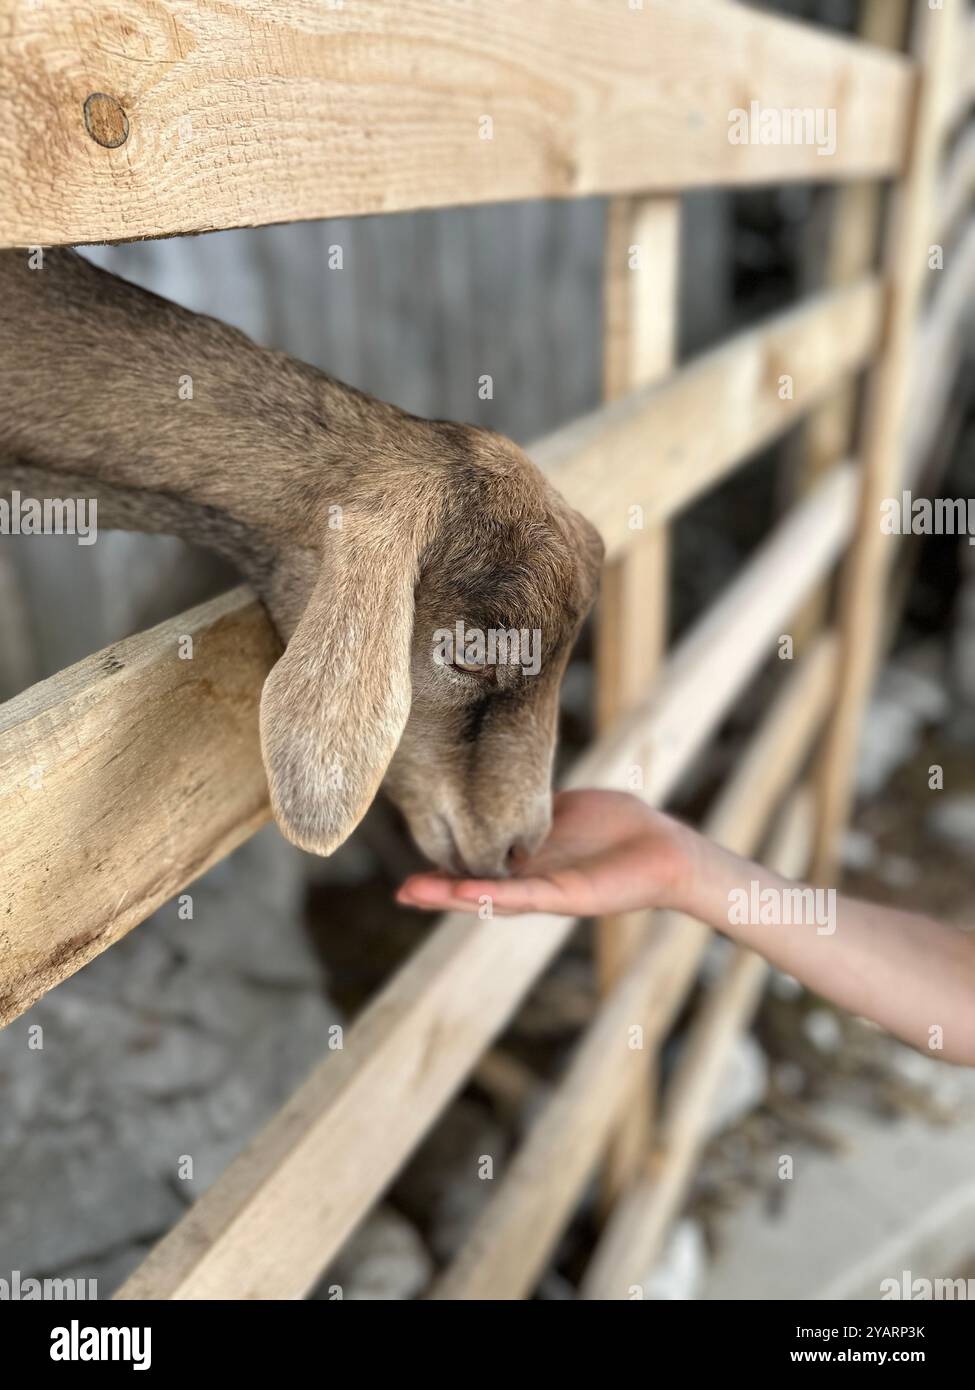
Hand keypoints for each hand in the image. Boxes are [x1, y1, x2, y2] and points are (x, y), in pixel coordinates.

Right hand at [396, 789, 696, 917]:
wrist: (664, 847)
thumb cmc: (620, 825)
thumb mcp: (562, 806)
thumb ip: (531, 802)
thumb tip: (501, 777)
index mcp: (527, 858)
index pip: (477, 862)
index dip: (443, 864)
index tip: (408, 862)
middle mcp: (531, 879)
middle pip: (474, 887)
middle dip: (437, 890)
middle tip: (400, 893)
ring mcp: (545, 890)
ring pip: (490, 896)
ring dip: (452, 897)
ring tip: (414, 894)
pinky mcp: (565, 895)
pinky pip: (523, 895)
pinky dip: (491, 895)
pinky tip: (462, 892)